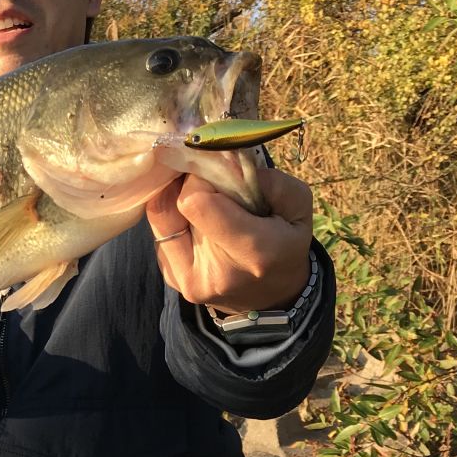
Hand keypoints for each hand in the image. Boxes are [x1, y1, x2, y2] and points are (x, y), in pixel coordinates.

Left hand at [146, 164, 313, 311]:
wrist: (275, 295)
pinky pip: (160, 232)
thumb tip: (224, 160)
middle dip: (189, 184)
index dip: (202, 177)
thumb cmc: (287, 243)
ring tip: (205, 201)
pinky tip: (197, 221)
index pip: (196, 201)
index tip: (218, 172)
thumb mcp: (297, 206)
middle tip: (209, 181)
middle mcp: (215, 274)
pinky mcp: (173, 279)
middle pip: (174, 205)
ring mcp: (188, 281)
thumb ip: (267, 180)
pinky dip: (175, 218)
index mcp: (253, 253)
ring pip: (160, 215)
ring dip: (178, 199)